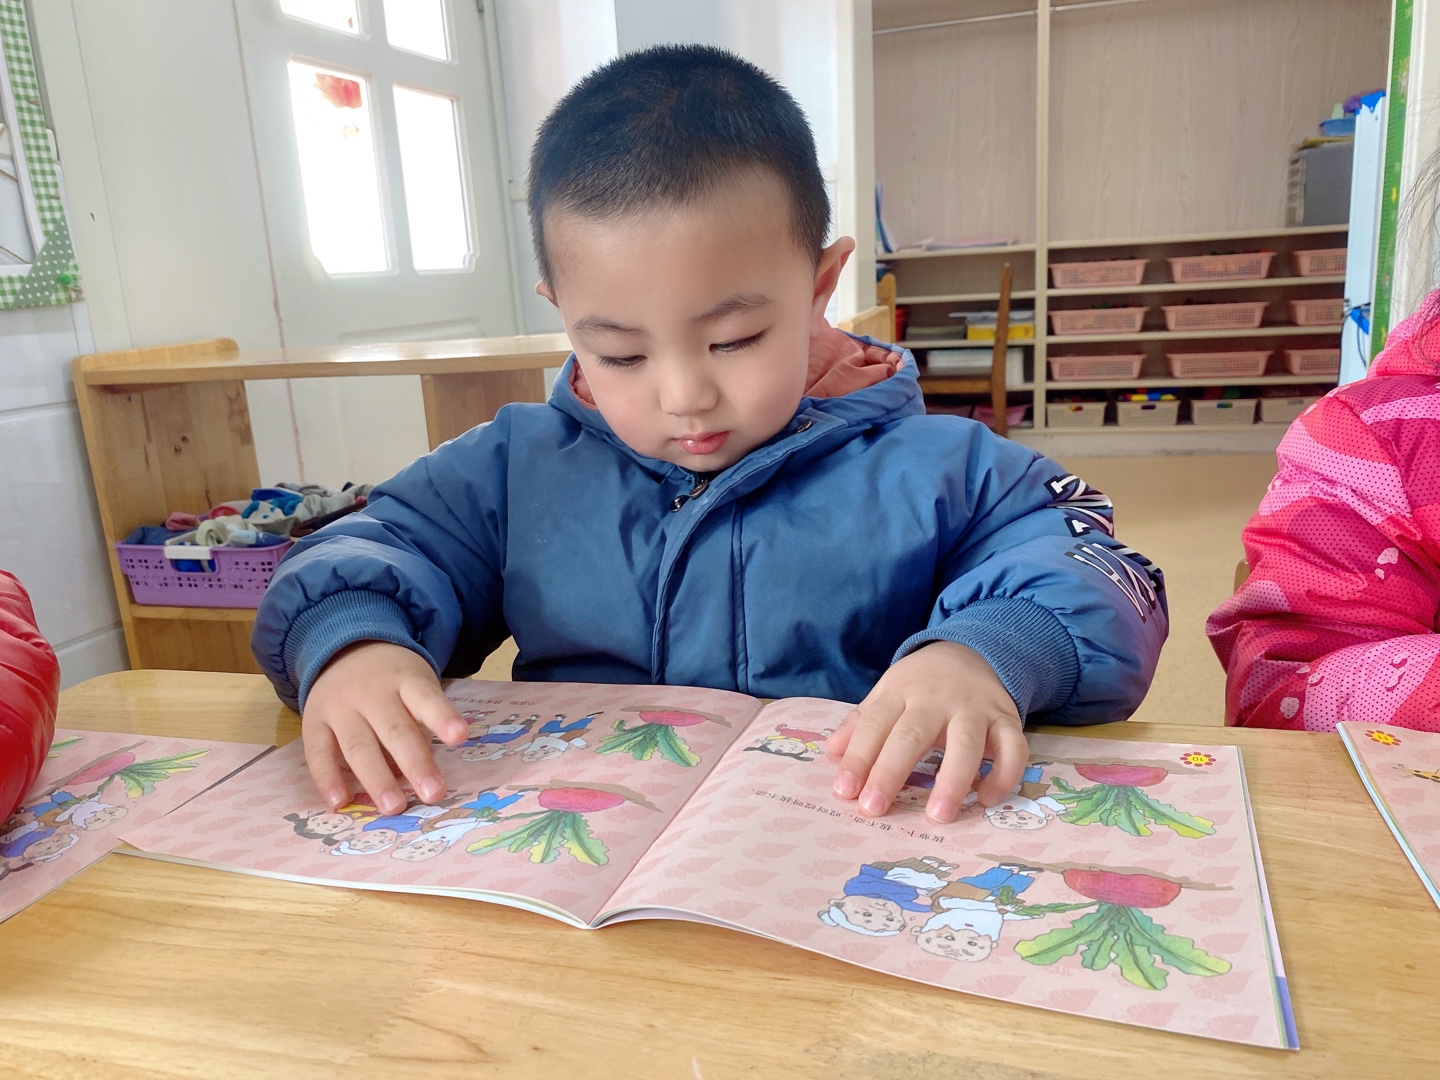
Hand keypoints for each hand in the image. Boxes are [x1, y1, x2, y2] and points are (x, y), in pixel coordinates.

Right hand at [302, 641, 468, 814]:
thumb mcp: (414, 685)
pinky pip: (318, 752)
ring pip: (358, 746)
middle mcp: (372, 693)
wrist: (343, 650)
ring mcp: (340, 707)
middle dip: (415, 763)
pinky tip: (339, 802)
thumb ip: (420, 723)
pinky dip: (327, 778)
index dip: (442, 717)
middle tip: (433, 794)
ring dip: (377, 779)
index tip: (460, 737)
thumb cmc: (392, 681)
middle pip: (395, 730)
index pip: (426, 698)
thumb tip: (422, 774)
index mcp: (405, 681)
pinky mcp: (313, 721)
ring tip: (394, 807)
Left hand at [828, 641, 1026, 821]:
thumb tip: (832, 752)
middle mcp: (937, 699)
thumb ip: (861, 723)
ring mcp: (975, 708)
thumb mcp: (887, 693)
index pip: (874, 724)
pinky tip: (987, 800)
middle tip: (874, 808)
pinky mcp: (1007, 718)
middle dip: (891, 772)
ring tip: (938, 816)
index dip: (858, 757)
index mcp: (900, 691)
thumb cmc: (922, 684)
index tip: (845, 791)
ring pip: (966, 743)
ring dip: (953, 780)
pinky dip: (1005, 774)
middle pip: (912, 734)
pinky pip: (1013, 747)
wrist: (973, 650)